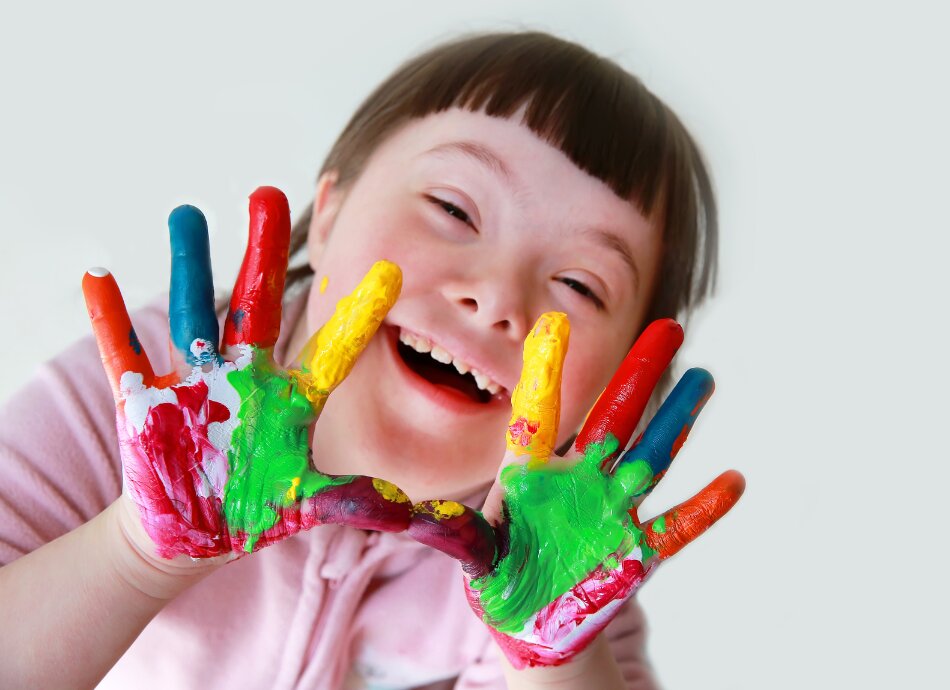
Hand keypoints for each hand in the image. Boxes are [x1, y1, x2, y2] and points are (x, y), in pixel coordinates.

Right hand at [83, 187, 410, 561]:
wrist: (194, 529)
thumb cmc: (254, 507)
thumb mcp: (306, 503)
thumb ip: (354, 500)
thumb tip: (412, 510)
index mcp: (291, 400)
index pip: (332, 352)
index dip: (358, 316)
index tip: (389, 271)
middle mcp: (247, 377)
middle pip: (258, 306)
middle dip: (262, 255)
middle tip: (267, 194)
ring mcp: (196, 383)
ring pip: (193, 313)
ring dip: (187, 265)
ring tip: (186, 213)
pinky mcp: (147, 402)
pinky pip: (126, 355)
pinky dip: (111, 321)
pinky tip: (99, 278)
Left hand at [409, 313, 743, 667]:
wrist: (535, 620)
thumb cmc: (499, 577)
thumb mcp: (476, 555)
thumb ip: (457, 534)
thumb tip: (409, 515)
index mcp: (533, 475)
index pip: (540, 415)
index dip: (546, 373)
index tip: (554, 324)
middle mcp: (579, 480)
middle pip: (614, 417)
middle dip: (639, 373)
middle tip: (667, 326)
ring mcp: (612, 510)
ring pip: (652, 456)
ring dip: (679, 421)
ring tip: (704, 378)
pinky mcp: (636, 550)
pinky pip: (677, 526)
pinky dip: (705, 507)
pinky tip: (733, 480)